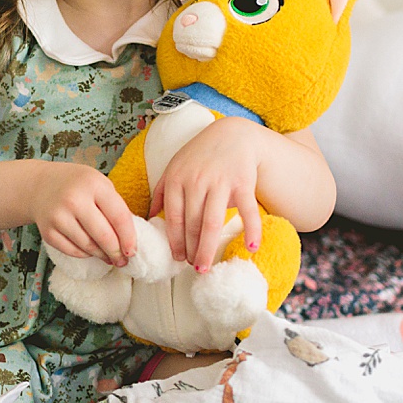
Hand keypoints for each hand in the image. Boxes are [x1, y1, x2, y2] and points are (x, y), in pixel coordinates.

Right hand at [30, 162, 137, 266]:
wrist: (42, 184)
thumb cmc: (78, 185)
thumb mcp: (100, 185)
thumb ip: (114, 208)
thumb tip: (128, 241)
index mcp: (94, 184)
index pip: (119, 217)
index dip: (129, 238)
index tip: (132, 251)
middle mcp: (74, 199)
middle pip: (104, 236)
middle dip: (116, 252)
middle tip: (122, 261)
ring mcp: (58, 216)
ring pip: (88, 246)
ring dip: (102, 255)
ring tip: (108, 257)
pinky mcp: (47, 231)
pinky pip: (72, 251)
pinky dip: (85, 254)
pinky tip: (90, 252)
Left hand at [149, 117, 263, 272]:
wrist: (233, 134)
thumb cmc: (200, 155)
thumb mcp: (175, 167)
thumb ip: (162, 191)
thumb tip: (150, 216)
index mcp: (177, 179)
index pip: (174, 218)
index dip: (176, 242)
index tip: (178, 259)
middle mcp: (196, 181)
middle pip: (192, 224)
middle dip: (191, 250)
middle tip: (194, 268)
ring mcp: (219, 181)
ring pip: (212, 222)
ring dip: (207, 248)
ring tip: (205, 267)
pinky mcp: (243, 182)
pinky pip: (246, 210)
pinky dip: (251, 229)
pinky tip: (252, 248)